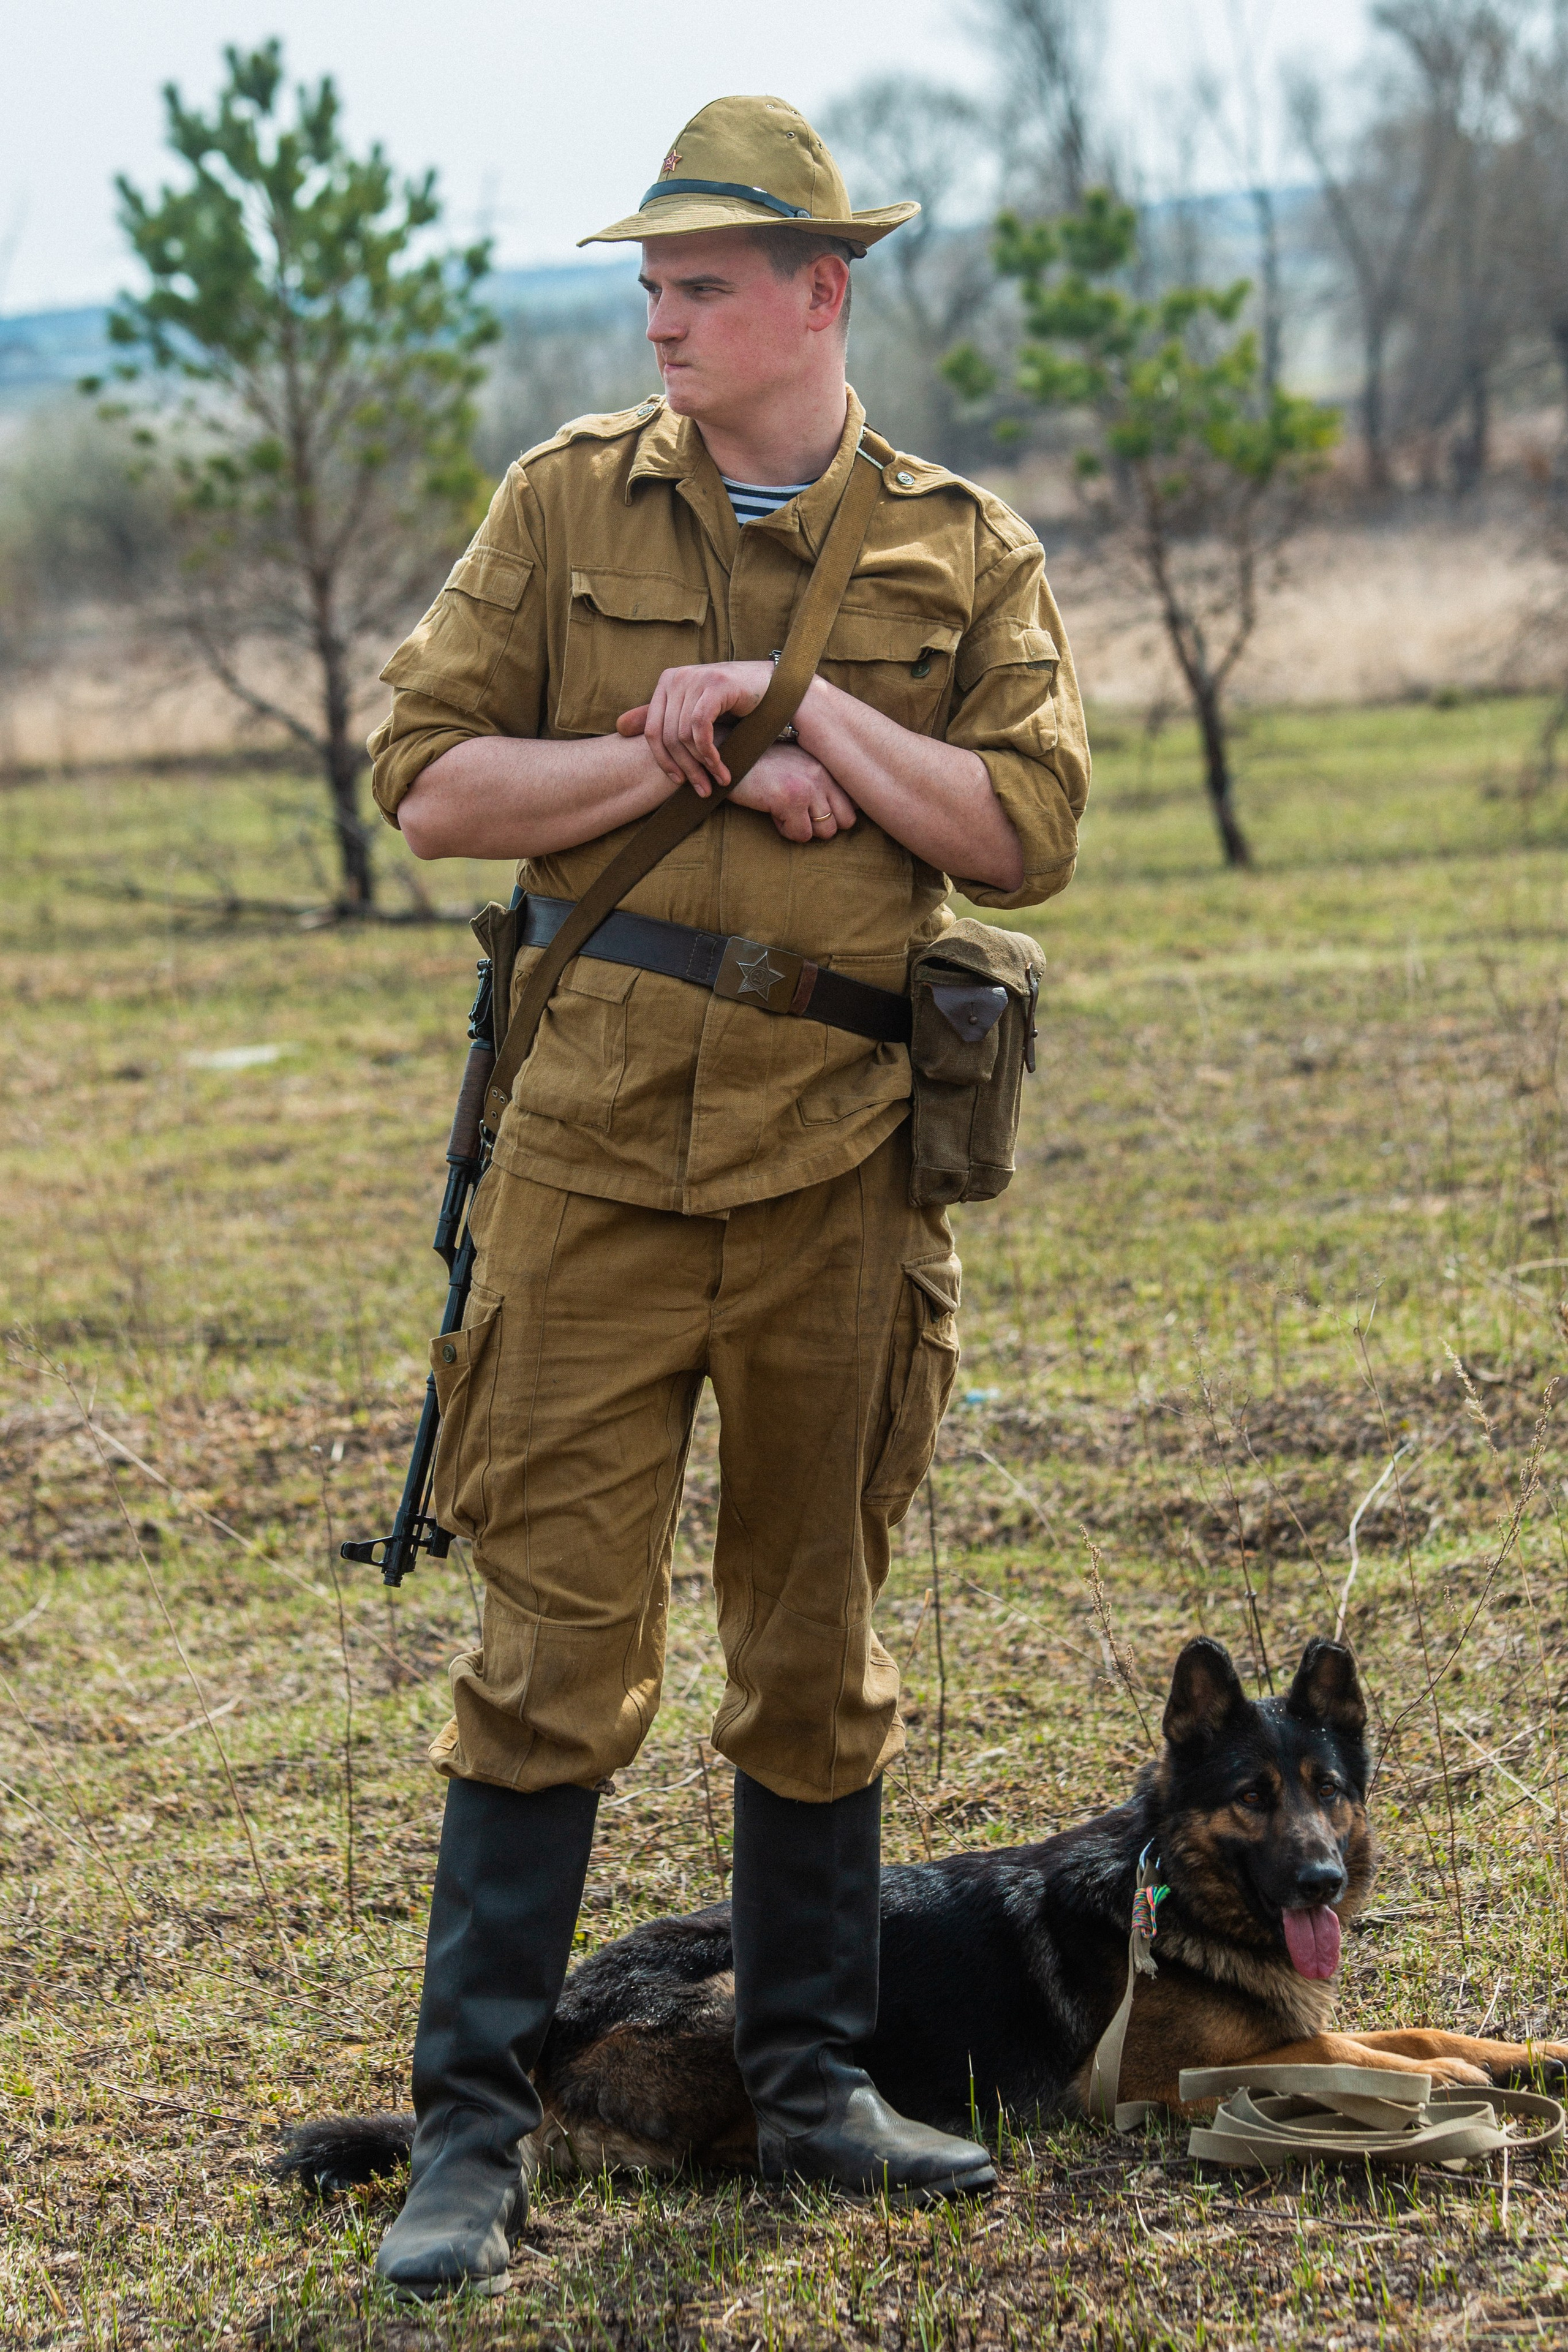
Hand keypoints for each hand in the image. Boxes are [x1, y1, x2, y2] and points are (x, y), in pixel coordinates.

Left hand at [617, 660, 773, 792]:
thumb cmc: (732, 702)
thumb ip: (661, 717)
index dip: (663, 761)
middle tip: (701, 789)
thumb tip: (619, 727)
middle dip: (685, 768)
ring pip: (685, 736)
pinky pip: (701, 728)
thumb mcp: (693, 710)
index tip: (677, 782)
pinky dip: (709, 753)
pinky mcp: (715, 685)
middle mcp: (677, 677)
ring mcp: (695, 678)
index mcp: (666, 682)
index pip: (652, 730)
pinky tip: (721, 767)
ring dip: (701, 765)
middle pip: (668, 736)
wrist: (771, 686)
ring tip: (716, 781)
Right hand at [727, 741, 857, 842]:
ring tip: (785, 812)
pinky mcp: (791, 799)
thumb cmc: (760, 763)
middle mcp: (823, 773)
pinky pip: (801, 835)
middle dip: (823, 825)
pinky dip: (785, 830)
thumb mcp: (795, 764)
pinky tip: (772, 812)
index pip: (855, 802)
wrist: (730, 752)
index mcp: (826, 765)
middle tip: (800, 815)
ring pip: (826, 831)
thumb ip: (818, 780)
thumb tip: (843, 811)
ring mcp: (809, 786)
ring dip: (804, 828)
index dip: (836, 813)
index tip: (815, 810)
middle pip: (846, 820)